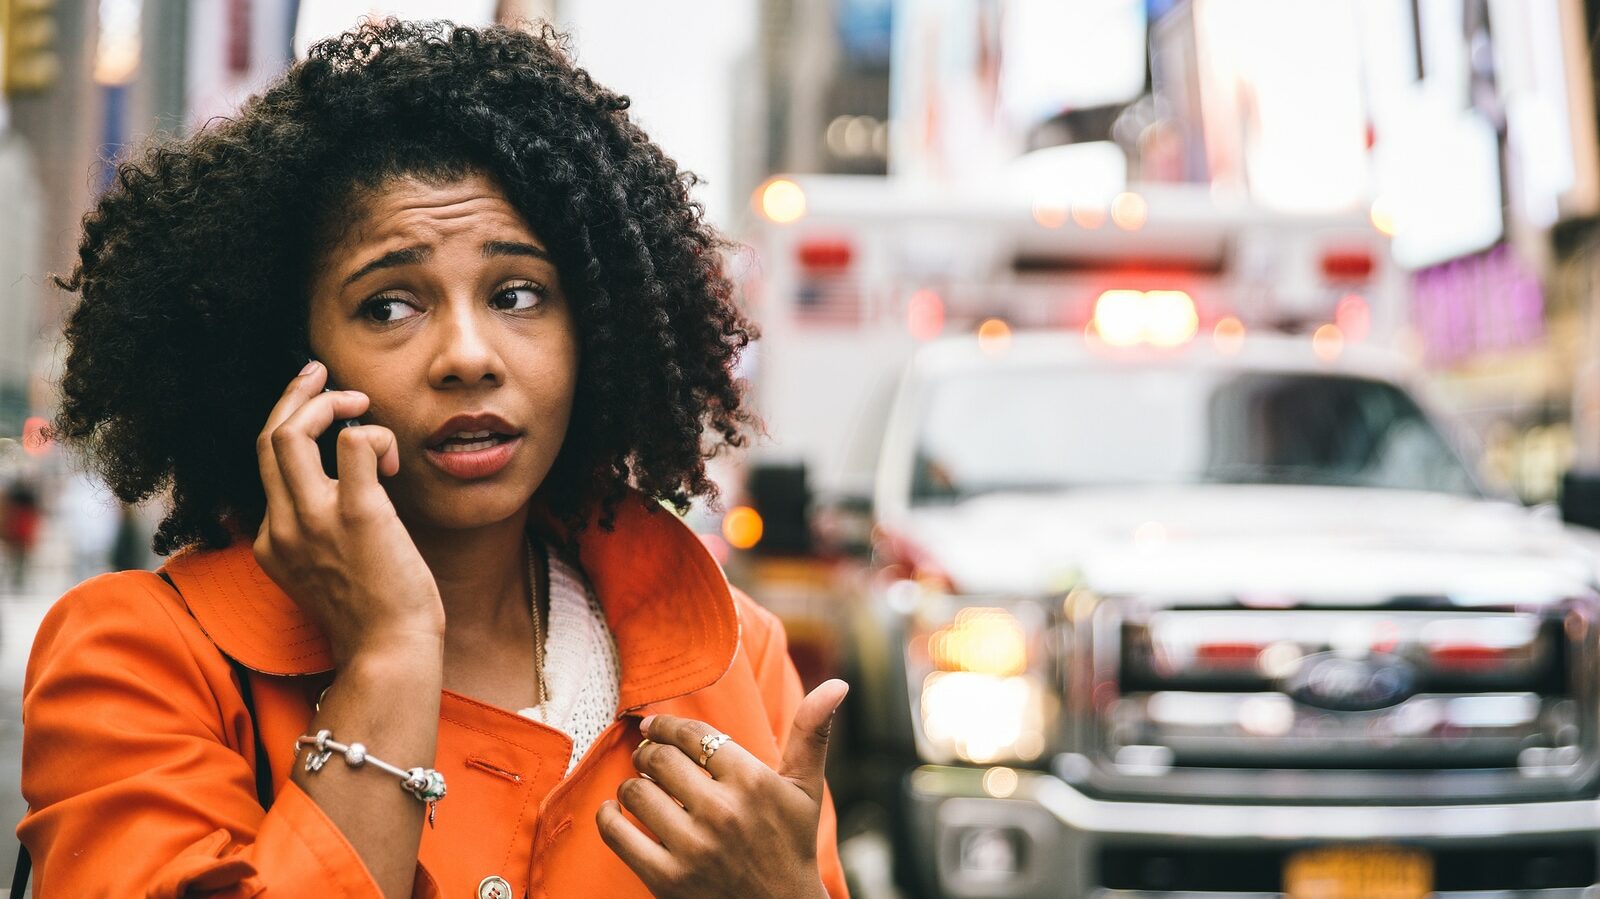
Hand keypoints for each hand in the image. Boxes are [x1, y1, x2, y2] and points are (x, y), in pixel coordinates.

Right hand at [252, 361, 444, 664]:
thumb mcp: (327, 576)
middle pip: (267, 439)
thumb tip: (350, 494)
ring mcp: (315, 520)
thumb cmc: (373, 620)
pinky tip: (393, 460)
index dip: (289, 428)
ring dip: (327, 403)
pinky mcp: (358, 515)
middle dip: (293, 395)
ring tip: (359, 401)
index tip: (314, 406)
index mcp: (271, 544)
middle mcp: (283, 528)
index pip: (265, 468)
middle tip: (321, 373)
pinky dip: (373, 434)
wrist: (389, 655)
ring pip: (291, 432)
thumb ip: (321, 538)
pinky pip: (354, 443)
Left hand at [598, 680, 848, 898]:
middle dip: (647, 752)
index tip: (654, 726)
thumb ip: (812, 734)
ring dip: (631, 783)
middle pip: (661, 759)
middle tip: (646, 756)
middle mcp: (723, 811)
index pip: (694, 735)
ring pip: (637, 791)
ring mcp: (693, 846)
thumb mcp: (805, 790)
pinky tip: (614, 810)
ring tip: (640, 785)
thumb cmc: (791, 846)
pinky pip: (617, 833)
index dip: (668, 726)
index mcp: (754, 781)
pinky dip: (608, 816)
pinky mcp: (667, 878)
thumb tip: (838, 684)